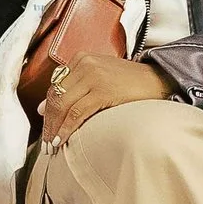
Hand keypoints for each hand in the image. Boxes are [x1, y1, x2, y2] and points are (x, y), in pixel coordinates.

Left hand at [40, 53, 173, 142]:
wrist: (159, 80)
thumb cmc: (130, 83)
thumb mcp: (99, 77)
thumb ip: (74, 88)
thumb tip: (42, 108)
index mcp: (81, 58)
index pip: (55, 87)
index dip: (47, 110)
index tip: (45, 128)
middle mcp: (84, 63)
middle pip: (56, 96)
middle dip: (48, 122)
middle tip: (45, 142)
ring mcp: (93, 75)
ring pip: (63, 105)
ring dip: (54, 128)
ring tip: (52, 145)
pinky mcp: (103, 90)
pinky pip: (77, 112)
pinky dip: (67, 128)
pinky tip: (62, 140)